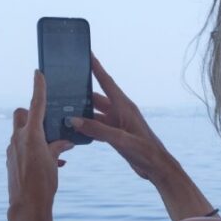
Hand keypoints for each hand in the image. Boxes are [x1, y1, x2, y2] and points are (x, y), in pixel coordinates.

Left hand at [7, 70, 73, 220]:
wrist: (27, 206)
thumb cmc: (43, 183)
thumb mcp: (54, 162)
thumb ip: (58, 147)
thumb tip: (65, 142)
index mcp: (31, 135)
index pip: (36, 105)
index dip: (38, 88)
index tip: (38, 73)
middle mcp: (18, 139)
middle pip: (21, 115)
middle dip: (31, 113)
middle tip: (46, 121)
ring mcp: (12, 150)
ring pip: (21, 132)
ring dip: (35, 135)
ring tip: (54, 148)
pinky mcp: (11, 161)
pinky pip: (22, 148)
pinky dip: (34, 150)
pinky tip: (52, 163)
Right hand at [70, 54, 173, 182]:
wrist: (157, 167)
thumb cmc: (145, 151)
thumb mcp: (120, 140)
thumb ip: (97, 130)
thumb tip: (74, 120)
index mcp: (124, 106)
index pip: (106, 81)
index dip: (96, 67)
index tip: (86, 53)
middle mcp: (120, 111)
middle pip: (97, 97)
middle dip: (81, 92)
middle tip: (63, 87)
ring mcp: (118, 123)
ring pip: (95, 113)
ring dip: (82, 113)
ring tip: (63, 110)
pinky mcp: (116, 134)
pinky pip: (97, 127)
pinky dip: (87, 127)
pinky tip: (75, 131)